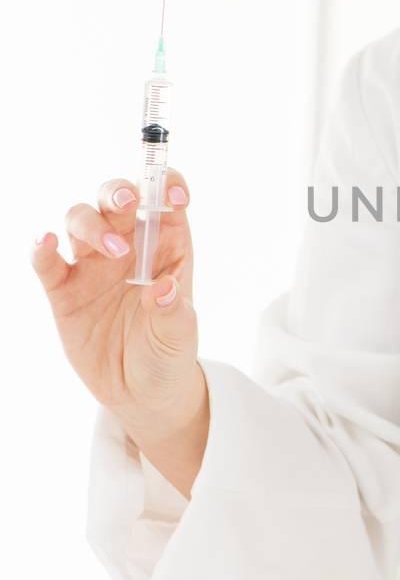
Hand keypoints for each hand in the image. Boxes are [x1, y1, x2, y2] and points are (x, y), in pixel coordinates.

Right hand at [31, 170, 202, 430]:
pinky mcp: (63, 289)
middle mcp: (128, 246)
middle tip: (128, 202)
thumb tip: (164, 288)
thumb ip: (174, 311)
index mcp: (165, 247)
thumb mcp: (179, 337)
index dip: (168, 186)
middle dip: (119, 192)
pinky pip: (47, 261)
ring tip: (112, 250)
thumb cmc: (168, 353)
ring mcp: (93, 265)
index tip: (173, 194)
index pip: (166, 201)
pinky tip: (45, 243)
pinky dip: (41, 248)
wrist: (139, 393)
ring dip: (91, 224)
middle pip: (116, 200)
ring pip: (81, 220)